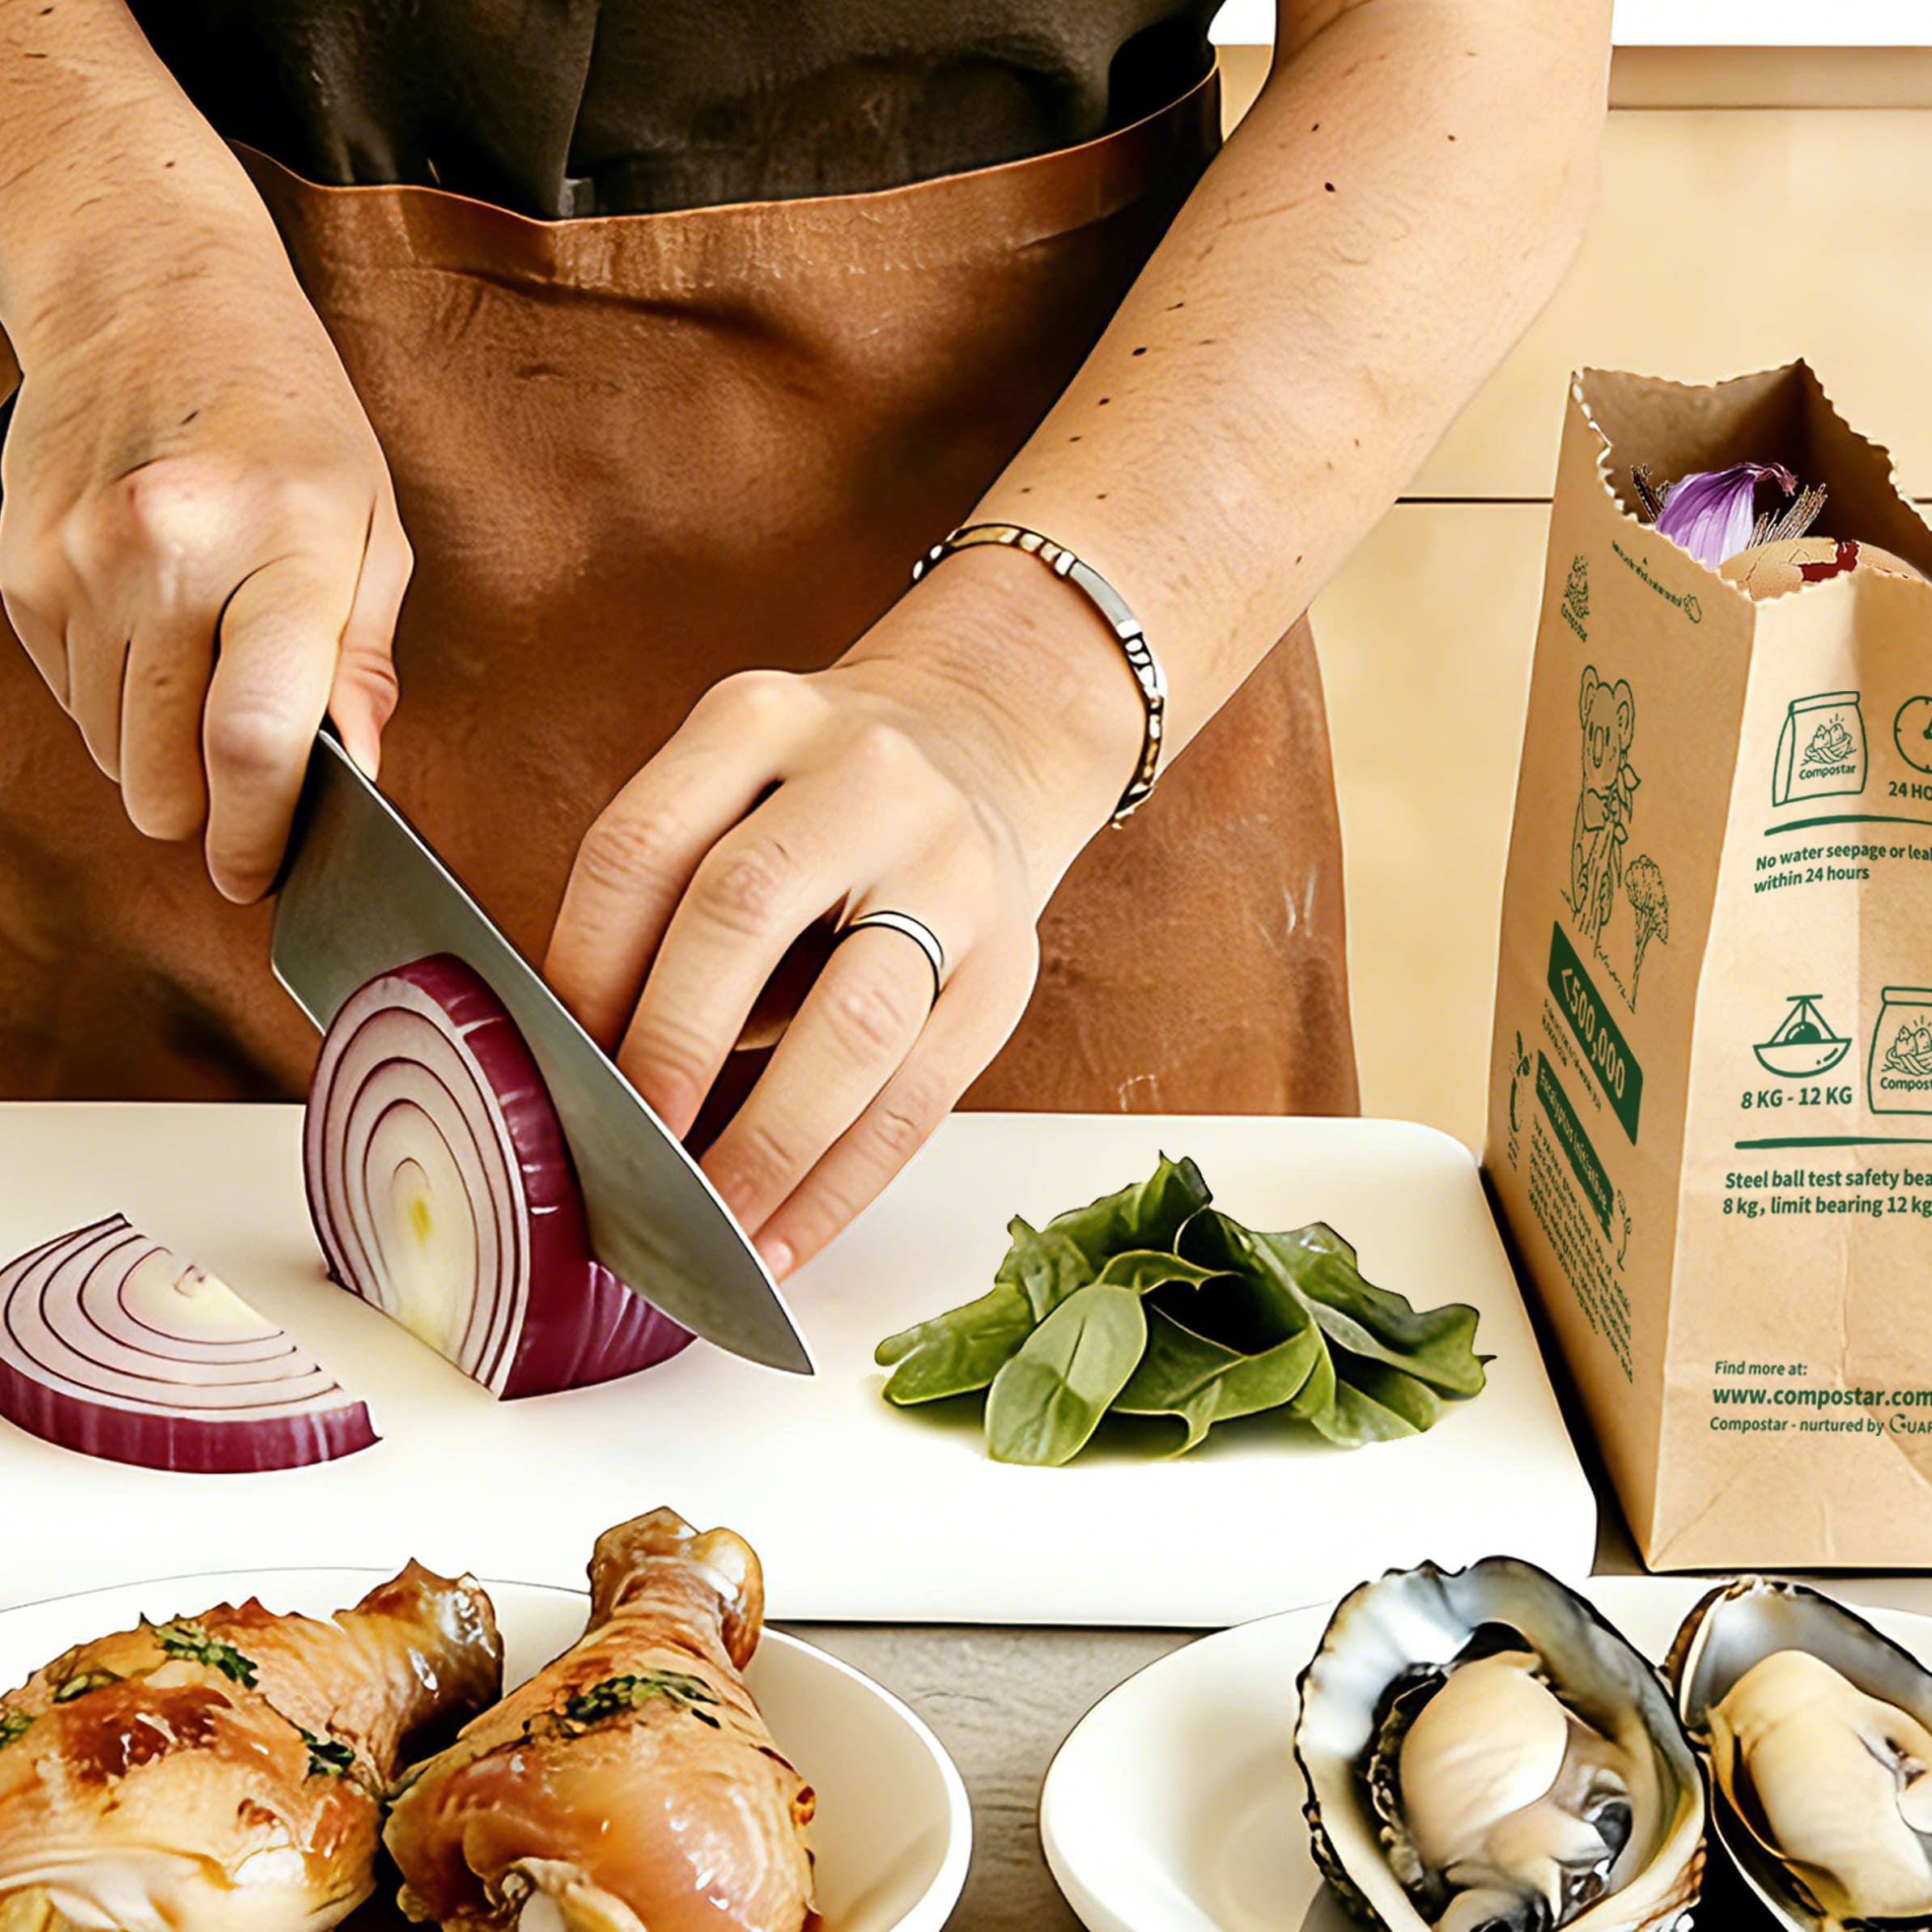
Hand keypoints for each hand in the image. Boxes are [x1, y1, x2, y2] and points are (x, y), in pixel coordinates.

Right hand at [0, 226, 410, 900]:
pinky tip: (155, 634)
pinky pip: (71, 700)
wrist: (153, 300)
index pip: (254, 740)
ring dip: (161, 757)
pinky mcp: (19, 571)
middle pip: (165, 775)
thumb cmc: (290, 425)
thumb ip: (363, 662)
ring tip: (207, 680)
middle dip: (209, 815)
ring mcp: (77, 564)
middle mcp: (165, 555)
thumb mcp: (371, 530)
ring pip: (113, 752)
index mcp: (281, 546)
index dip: (257, 832)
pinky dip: (117, 702)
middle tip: (245, 798)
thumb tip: (357, 771)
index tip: (261, 869)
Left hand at [545, 548, 1141, 1275]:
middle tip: (623, 1149)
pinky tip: (788, 1235)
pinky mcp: (1008, 965)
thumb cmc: (821, 798)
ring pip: (856, 1020)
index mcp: (761, 719)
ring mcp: (950, 869)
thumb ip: (663, 898)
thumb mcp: (735, 787)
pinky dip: (844, 1183)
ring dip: (771, 1142)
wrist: (990, 743)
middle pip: (743, 912)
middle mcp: (865, 777)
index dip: (587, 965)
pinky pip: (921, 1097)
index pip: (644, 846)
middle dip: (671, 1046)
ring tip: (710, 1222)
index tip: (554, 1064)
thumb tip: (577, 1072)